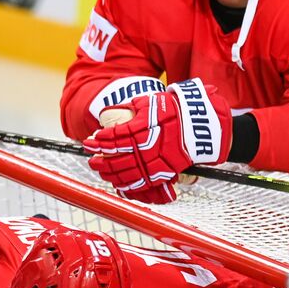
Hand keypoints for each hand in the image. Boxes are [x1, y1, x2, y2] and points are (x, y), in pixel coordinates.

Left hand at [84, 79, 232, 204]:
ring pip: (125, 173)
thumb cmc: (172, 111)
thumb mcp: (149, 103)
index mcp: (142, 129)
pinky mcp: (162, 173)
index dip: (99, 140)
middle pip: (116, 158)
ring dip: (109, 172)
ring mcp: (155, 162)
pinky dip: (125, 184)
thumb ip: (129, 108)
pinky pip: (140, 183)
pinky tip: (116, 182)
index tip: (90, 140)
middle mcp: (147, 148)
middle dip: (100, 159)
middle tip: (91, 157)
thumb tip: (110, 111)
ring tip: (100, 169)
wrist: (198, 125)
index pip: (114, 137)